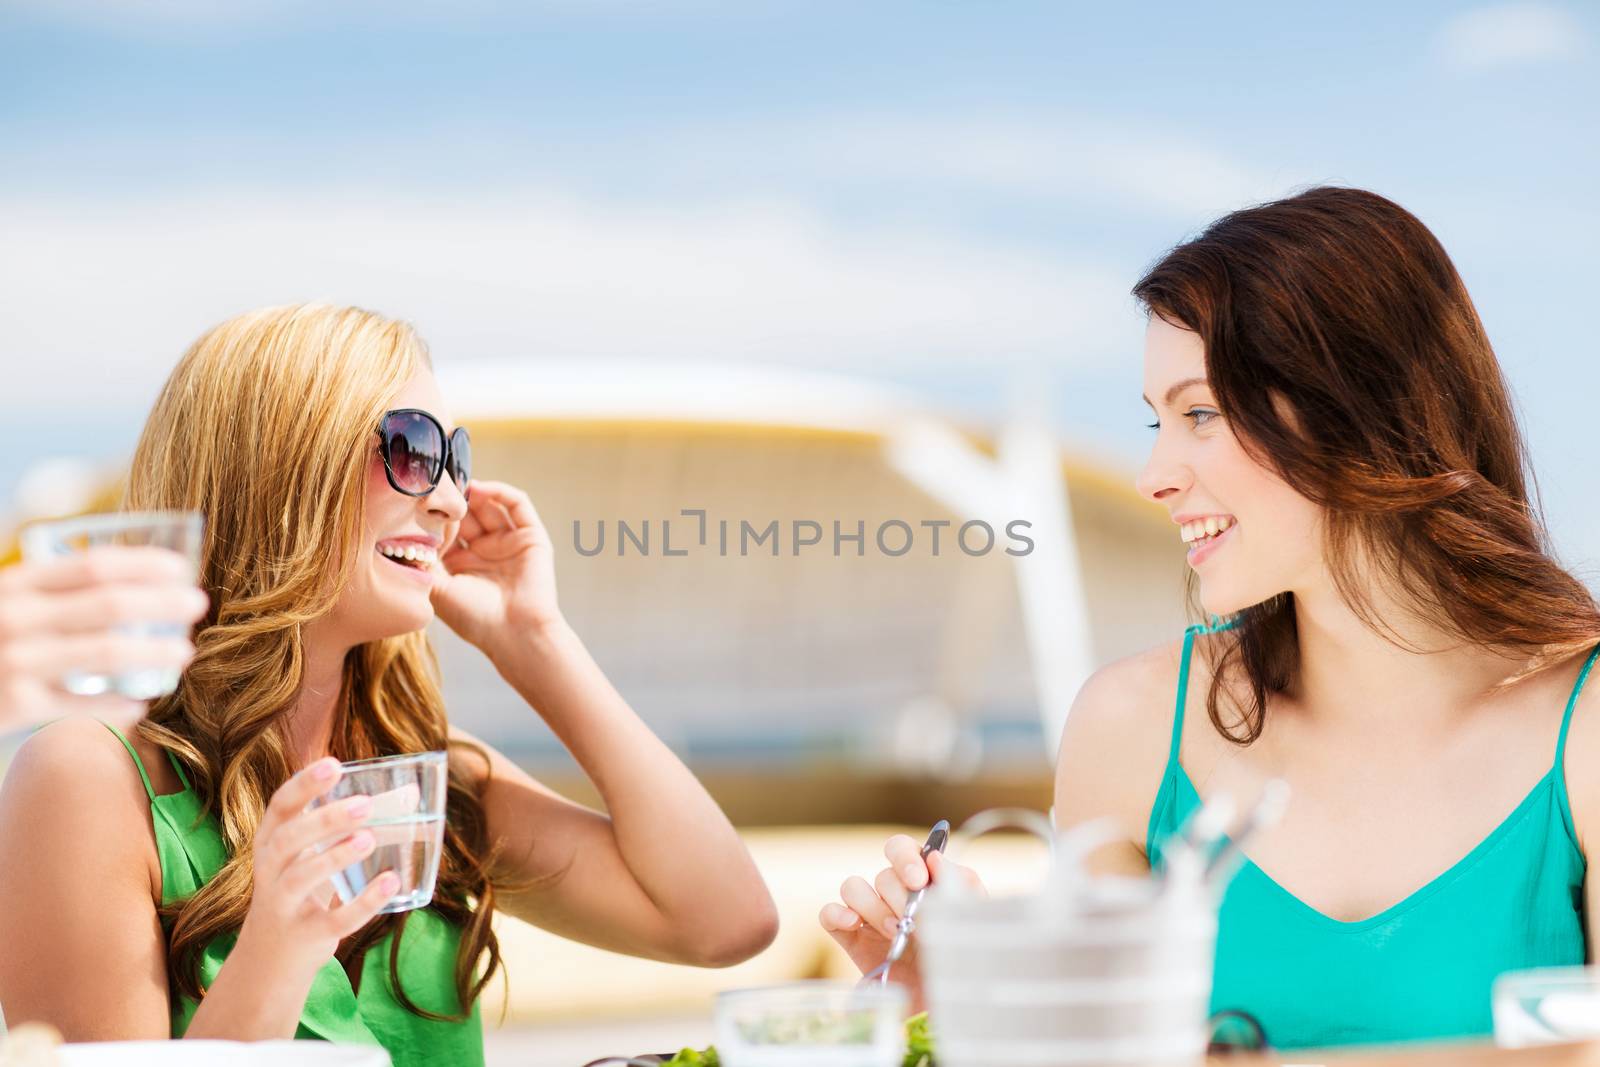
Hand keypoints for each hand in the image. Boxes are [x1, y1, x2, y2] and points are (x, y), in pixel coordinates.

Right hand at [0, 547, 207, 732]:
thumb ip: (49, 594)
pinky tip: (142, 704)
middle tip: (198, 605)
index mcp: (14, 584)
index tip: (181, 568)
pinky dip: (119, 704)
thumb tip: (129, 584)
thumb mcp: (7, 603)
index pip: (92, 564)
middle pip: (110, 604)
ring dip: (154, 651)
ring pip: (106, 652)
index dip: (144, 564)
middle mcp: (15, 617)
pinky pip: (83, 705)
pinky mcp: (13, 706)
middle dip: (162, 603)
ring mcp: (15, 661)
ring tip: (183, 653)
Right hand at [234, 758, 397, 976]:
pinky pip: (334, 919)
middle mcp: (271, 871)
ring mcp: (284, 905)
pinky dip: (363, 902)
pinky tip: (391, 882)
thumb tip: (412, 794)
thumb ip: (357, 824)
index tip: (333, 765)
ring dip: (335, 857)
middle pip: (288, 839)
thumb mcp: (314, 854)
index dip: (304, 785)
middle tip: (363, 804)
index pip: (280, 806)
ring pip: (302, 877)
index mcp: (271, 842)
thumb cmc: (301, 890)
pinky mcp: (307, 935)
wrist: (271, 959)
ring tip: (368, 839)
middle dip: (324, 820)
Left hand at [430, 480, 561, 654]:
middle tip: (437, 484)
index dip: (433, 514)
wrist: (514, 634)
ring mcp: (508, 543)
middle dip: (452, 500)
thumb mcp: (436, 587)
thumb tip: (408, 527)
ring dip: (473, 493)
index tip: (417, 502)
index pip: (446, 529)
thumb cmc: (474, 618)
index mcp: (461, 565)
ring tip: (456, 485)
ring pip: (489, 506)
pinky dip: (500, 491)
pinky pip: (518, 504)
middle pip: (467, 513)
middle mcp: (484, 551)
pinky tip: (480, 489)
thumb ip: (422, 557)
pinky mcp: (531, 537)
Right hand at [819, 834, 984, 1011]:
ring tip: (894, 933)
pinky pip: (829, 913)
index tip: (918, 880)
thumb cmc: (959, 965)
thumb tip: (935, 857)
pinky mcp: (850, 939)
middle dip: (898, 896)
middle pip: (882, 873)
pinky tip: (854, 925)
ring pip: (853, 886)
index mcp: (923, 884)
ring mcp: (870, 917)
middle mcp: (894, 896)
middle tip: (913, 924)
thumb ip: (960, 886)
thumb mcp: (970, 925)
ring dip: (872, 907)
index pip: (902, 849)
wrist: (940, 1011)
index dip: (906, 857)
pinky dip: (837, 913)